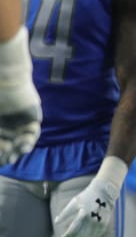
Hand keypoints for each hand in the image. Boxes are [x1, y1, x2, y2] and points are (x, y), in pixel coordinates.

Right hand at [0, 27, 40, 164]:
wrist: (4, 78)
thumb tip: (2, 152)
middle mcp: (7, 128)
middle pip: (9, 149)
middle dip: (6, 156)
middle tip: (5, 159)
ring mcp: (19, 124)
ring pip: (20, 144)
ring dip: (17, 151)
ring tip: (12, 154)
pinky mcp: (32, 118)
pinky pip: (32, 134)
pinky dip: (28, 141)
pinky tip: (23, 145)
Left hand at [55, 156, 126, 236]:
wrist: (104, 192)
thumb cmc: (87, 197)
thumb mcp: (74, 202)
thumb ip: (65, 213)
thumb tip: (56, 222)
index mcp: (83, 215)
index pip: (73, 230)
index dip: (67, 236)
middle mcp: (92, 220)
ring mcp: (100, 223)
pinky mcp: (105, 224)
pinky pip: (96, 236)